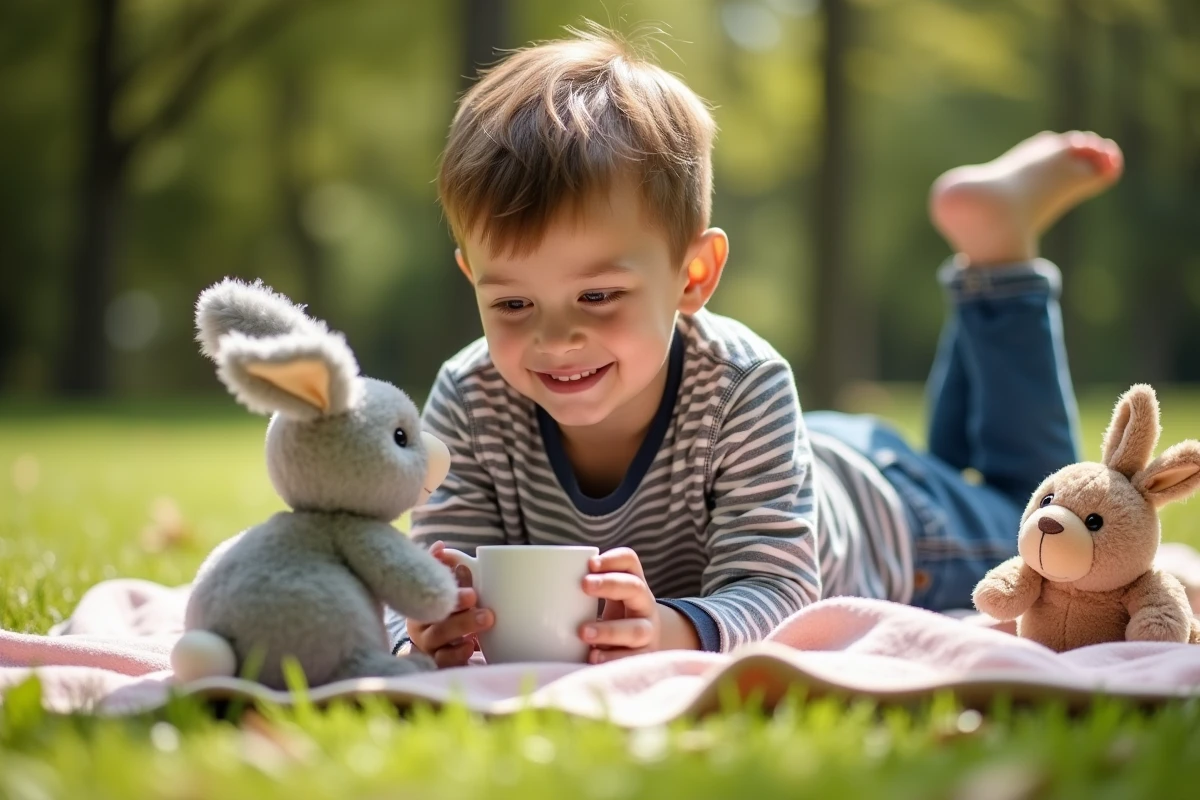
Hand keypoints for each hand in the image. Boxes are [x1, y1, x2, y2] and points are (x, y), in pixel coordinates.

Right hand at [406, 541, 493, 667]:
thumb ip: (443, 566)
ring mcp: (430, 648)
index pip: (426, 589)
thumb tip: (440, 546)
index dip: (440, 576)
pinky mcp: (441, 666)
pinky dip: (458, 654)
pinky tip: (472, 646)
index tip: (461, 566)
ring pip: (439, 638)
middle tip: (474, 595)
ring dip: (462, 625)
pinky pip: (445, 662)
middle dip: (455, 598)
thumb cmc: (449, 612)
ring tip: (485, 618)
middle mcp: (421, 626)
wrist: (445, 652)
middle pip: (434, 612)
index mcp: (420, 604)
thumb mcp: (446, 587)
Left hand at [579, 547, 699, 663]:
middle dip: (610, 584)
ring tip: (584, 632)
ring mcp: (648, 633)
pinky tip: (593, 657)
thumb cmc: (618, 617)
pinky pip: (631, 659)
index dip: (613, 559)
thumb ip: (591, 589)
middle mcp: (645, 605)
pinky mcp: (645, 658)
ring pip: (635, 629)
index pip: (630, 562)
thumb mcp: (610, 599)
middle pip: (634, 588)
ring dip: (609, 630)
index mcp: (634, 585)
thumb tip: (559, 584)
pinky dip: (611, 658)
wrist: (648, 646)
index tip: (591, 563)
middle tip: (584, 584)